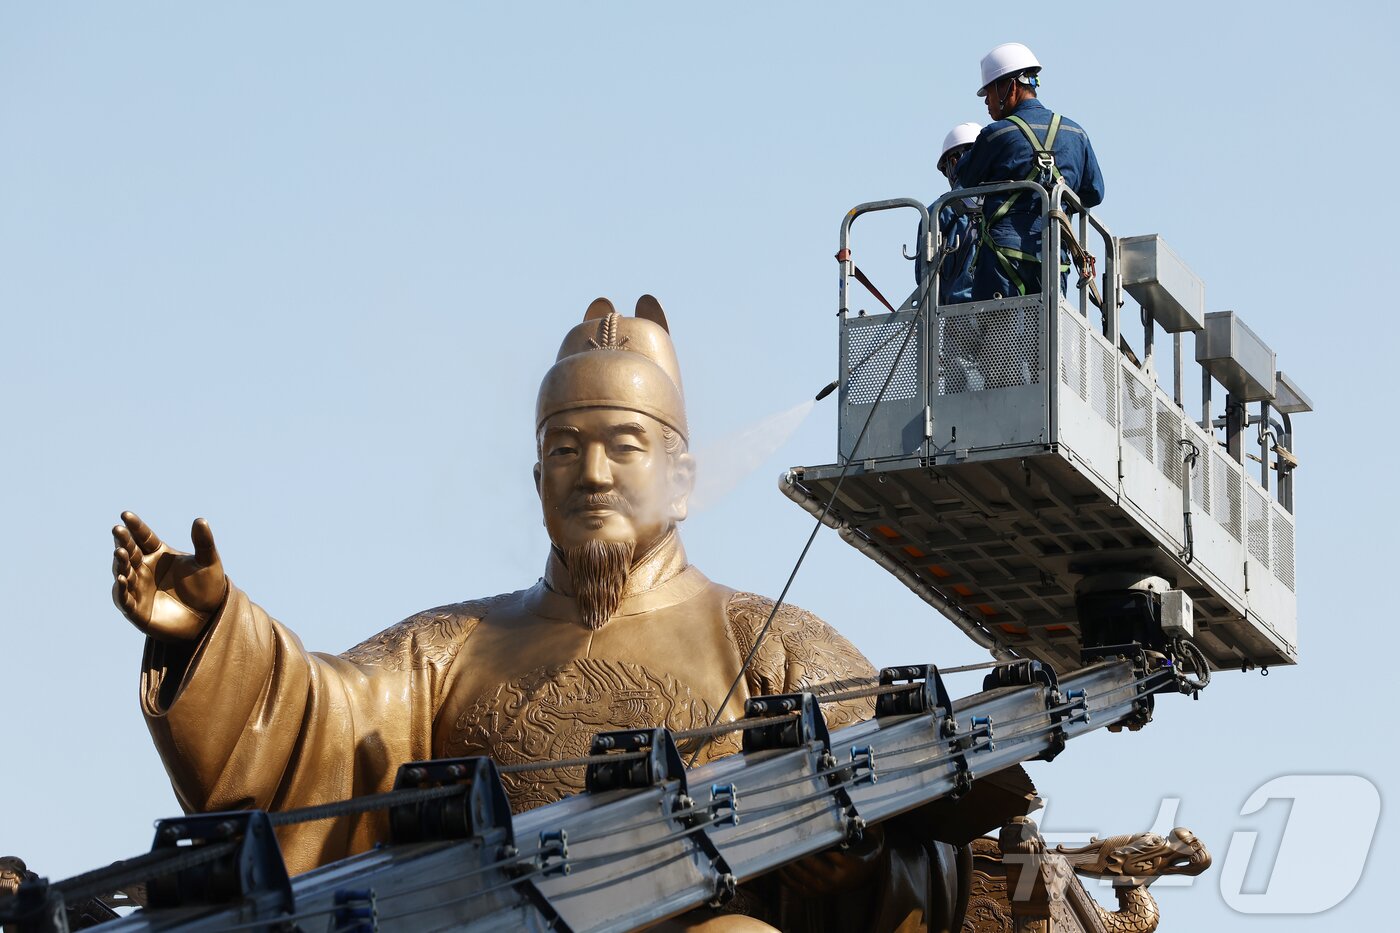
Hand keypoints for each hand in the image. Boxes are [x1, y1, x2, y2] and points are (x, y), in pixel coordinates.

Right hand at [111, 512, 227, 640]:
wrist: (209, 618)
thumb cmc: (208, 588)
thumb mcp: (208, 563)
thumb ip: (203, 542)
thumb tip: (200, 520)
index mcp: (158, 554)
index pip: (143, 537)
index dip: (135, 526)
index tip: (126, 514)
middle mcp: (144, 569)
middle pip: (130, 552)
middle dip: (123, 541)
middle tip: (117, 529)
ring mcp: (139, 588)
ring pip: (124, 573)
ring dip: (120, 563)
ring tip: (120, 551)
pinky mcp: (137, 610)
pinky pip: (125, 599)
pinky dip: (121, 590)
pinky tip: (122, 579)